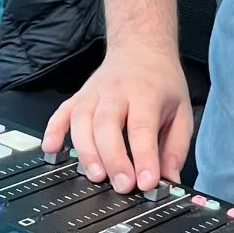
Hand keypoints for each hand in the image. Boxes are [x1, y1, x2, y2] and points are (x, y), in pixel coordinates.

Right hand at [42, 44, 192, 193]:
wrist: (141, 47)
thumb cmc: (161, 82)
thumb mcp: (182, 111)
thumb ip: (176, 148)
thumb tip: (170, 181)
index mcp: (146, 93)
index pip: (142, 127)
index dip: (144, 157)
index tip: (146, 182)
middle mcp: (116, 91)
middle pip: (107, 124)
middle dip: (113, 158)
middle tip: (122, 185)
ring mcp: (93, 93)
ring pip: (81, 121)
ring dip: (86, 151)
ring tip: (96, 176)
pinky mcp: (78, 97)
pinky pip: (60, 113)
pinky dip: (53, 131)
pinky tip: (51, 150)